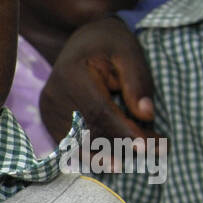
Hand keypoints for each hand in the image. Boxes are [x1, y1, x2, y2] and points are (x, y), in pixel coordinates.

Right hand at [39, 16, 161, 149]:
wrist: (82, 40)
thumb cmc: (109, 43)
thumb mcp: (129, 53)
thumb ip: (137, 82)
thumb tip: (147, 115)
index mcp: (72, 76)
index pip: (100, 112)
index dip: (124, 132)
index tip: (150, 146)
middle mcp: (54, 96)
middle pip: (88, 132)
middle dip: (122, 146)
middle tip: (154, 152)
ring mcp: (48, 111)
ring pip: (78, 143)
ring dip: (107, 155)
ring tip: (134, 161)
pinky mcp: (50, 121)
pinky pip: (70, 144)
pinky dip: (92, 153)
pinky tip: (112, 160)